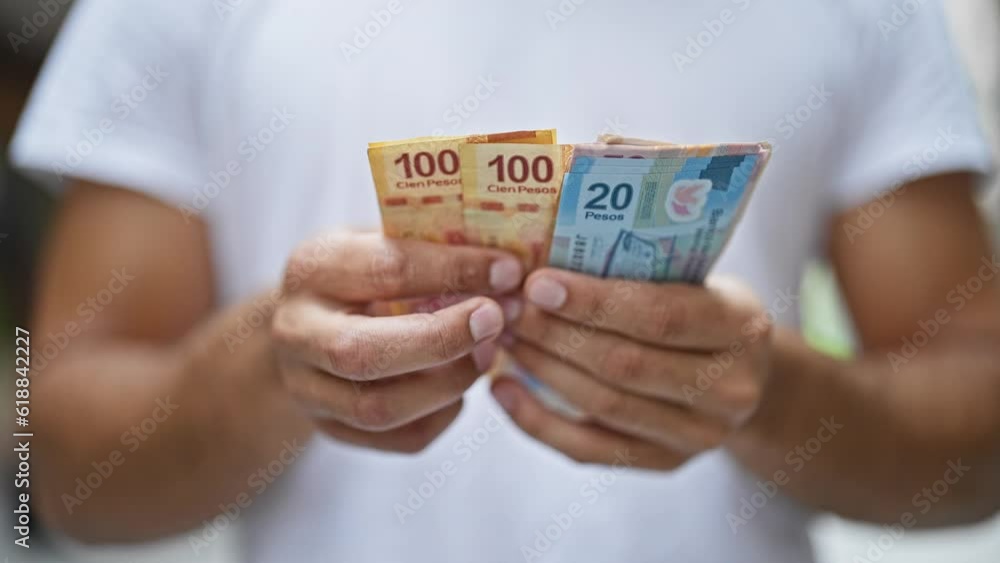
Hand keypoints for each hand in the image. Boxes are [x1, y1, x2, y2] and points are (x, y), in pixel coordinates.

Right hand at [272, 232, 522, 452]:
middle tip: (496, 321)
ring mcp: (306, 389)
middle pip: (363, 353)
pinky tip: (459, 385)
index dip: (453, 271)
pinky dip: (443, 414)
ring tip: (486, 355)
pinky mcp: (331, 429)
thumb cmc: (358, 274)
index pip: (386, 271)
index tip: (508, 271)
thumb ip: (429, 250)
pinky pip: (400, 438)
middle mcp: (297, 333)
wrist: (304, 324)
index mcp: (312, 270)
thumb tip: (506, 269)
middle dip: (442, 340)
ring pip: (379, 409)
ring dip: (448, 384)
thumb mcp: (379, 242)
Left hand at [493, 269, 771, 469]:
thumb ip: (640, 271)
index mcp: (740, 327)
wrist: (743, 376)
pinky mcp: (665, 463)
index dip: (594, 302)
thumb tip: (544, 256)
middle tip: (507, 308)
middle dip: (555, 334)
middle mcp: (729, 390)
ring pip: (603, 405)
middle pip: (625, 364)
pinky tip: (504, 389)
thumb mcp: (695, 278)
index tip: (537, 283)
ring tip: (502, 338)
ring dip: (541, 370)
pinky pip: (590, 449)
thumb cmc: (702, 308)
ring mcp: (698, 435)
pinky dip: (538, 421)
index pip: (660, 316)